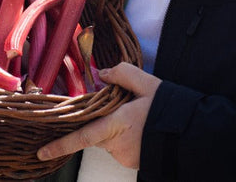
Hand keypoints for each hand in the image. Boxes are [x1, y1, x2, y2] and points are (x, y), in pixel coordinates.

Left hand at [36, 63, 160, 168]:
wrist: (193, 134)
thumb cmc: (169, 109)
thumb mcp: (148, 84)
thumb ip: (123, 74)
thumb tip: (102, 73)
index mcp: (115, 125)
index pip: (81, 137)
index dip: (59, 146)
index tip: (41, 153)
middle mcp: (116, 145)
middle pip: (97, 133)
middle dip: (104, 121)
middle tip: (128, 109)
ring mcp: (125, 156)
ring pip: (110, 140)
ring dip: (118, 129)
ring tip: (142, 118)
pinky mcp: (133, 162)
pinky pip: (122, 147)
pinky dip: (128, 138)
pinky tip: (144, 128)